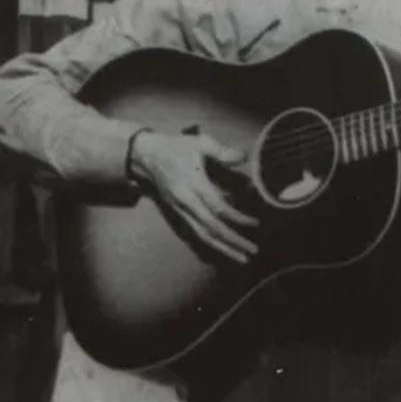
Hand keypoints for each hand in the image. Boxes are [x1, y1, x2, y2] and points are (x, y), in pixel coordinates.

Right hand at [129, 126, 258, 263]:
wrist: (146, 156)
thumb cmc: (175, 147)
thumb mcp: (199, 143)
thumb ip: (222, 152)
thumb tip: (244, 157)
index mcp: (193, 185)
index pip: (218, 207)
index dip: (237, 218)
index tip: (254, 223)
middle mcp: (186, 202)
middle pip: (212, 228)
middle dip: (233, 241)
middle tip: (253, 252)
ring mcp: (181, 211)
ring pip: (203, 235)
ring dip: (224, 248)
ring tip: (242, 259)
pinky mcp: (178, 214)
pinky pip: (197, 233)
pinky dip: (213, 243)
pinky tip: (226, 249)